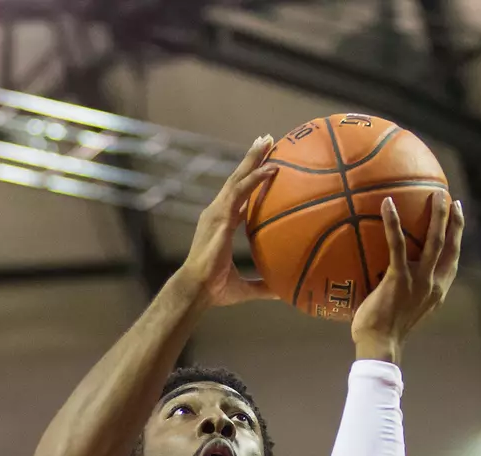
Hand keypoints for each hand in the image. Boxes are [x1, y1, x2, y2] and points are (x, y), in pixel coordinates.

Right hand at [176, 136, 280, 308]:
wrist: (197, 290)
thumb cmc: (215, 291)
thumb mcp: (245, 287)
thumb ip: (263, 285)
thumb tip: (284, 291)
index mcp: (221, 225)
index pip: (239, 196)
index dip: (251, 180)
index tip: (265, 166)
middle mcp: (217, 213)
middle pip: (237, 179)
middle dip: (251, 158)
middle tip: (267, 139)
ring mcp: (216, 212)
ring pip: (238, 178)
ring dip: (253, 158)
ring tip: (267, 140)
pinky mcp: (219, 216)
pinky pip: (240, 192)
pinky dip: (256, 178)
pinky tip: (272, 168)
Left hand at [352, 191, 464, 363]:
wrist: (380, 345)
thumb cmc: (385, 330)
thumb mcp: (404, 307)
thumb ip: (406, 289)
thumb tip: (389, 270)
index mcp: (438, 291)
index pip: (453, 258)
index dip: (458, 235)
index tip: (458, 214)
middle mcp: (434, 285)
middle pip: (451, 246)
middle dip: (453, 220)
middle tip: (449, 197)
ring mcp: (419, 282)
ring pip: (435, 242)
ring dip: (438, 216)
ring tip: (436, 194)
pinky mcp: (399, 280)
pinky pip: (398, 245)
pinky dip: (393, 223)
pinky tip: (387, 204)